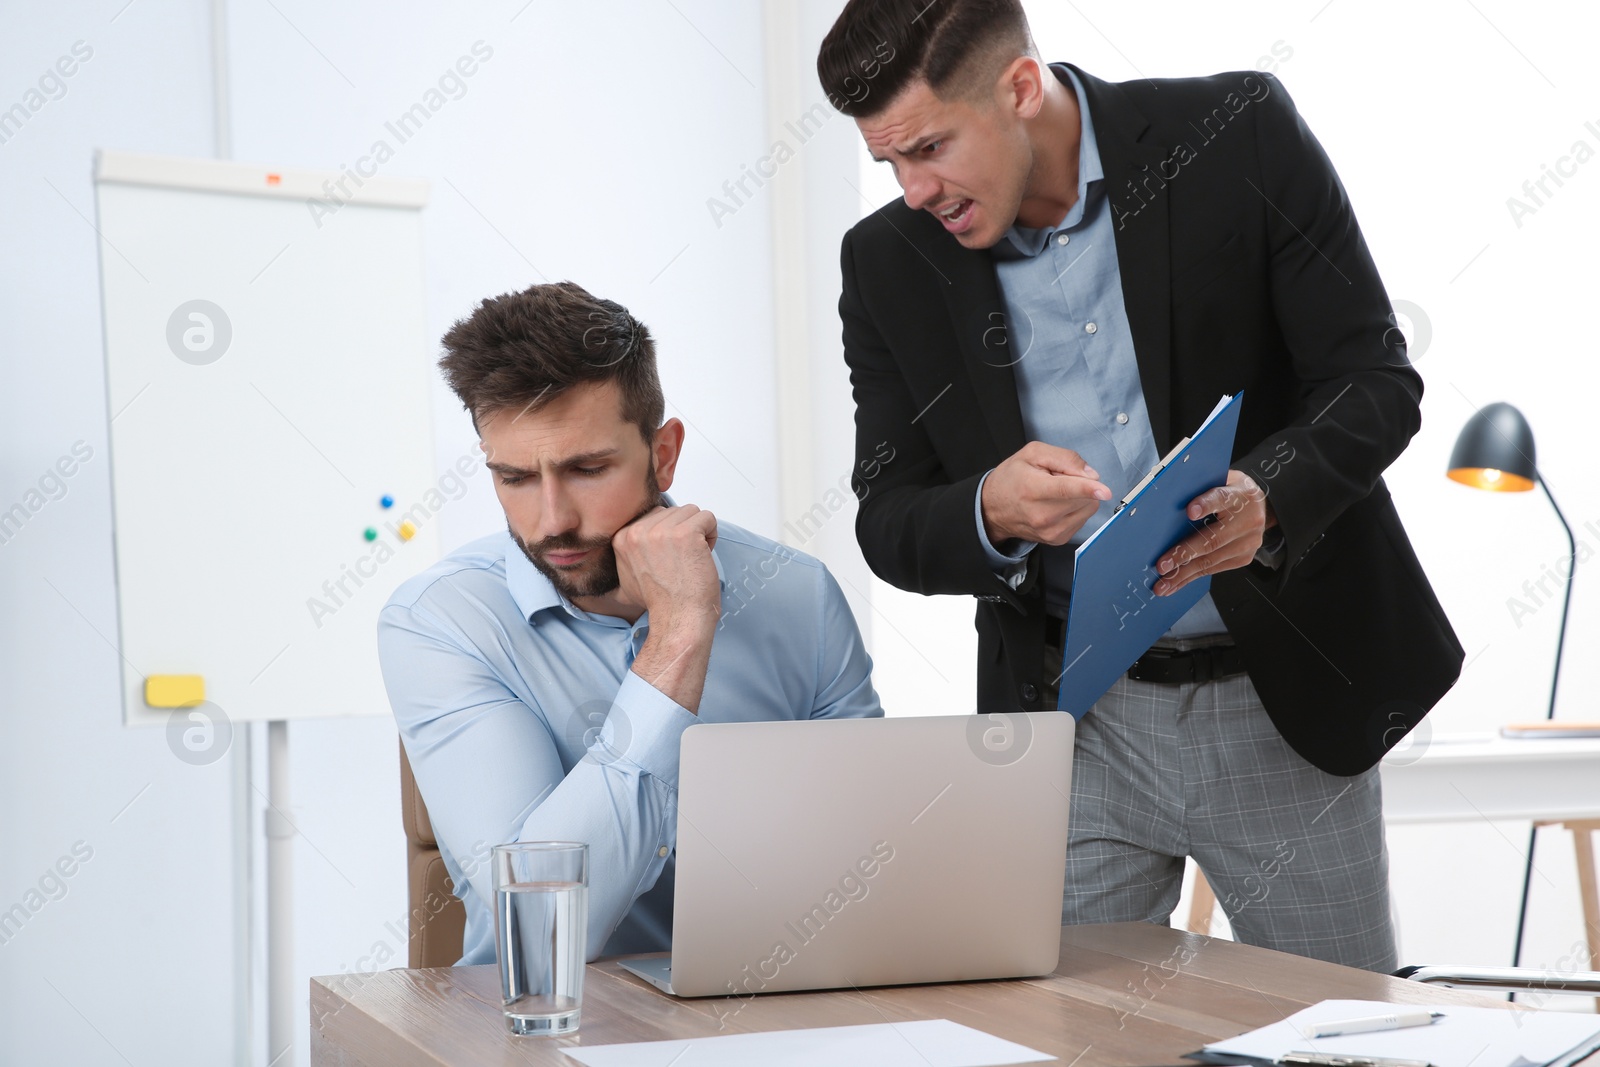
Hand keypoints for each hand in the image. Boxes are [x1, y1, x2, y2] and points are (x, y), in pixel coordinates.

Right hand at [613, 505, 720, 711]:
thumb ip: (626, 561)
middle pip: (674, 511)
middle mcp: (638, 531)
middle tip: (683, 561)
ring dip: (699, 532)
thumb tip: (627, 557)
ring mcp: (662, 531)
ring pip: (692, 511)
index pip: (655, 515)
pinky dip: (712, 535)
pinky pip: (707, 517)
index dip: (669, 536)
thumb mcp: (627, 581)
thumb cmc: (661, 603)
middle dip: (684, 532)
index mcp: (622, 537)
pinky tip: (703, 556)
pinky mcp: (686, 534)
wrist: (678, 619)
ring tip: (693, 558)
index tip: (669, 559)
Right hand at [980, 442, 1112, 546]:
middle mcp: (1042, 515)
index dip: (1088, 489)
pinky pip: (1082, 519)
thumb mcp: (1032, 453)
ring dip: (1079, 497)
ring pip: (1088, 509)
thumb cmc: (1012, 478)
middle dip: (1080, 483)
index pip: (1065, 490)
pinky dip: (1076, 509)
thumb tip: (1090, 474)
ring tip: (1055, 493)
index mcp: (1033, 489)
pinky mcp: (1058, 539)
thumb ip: (1064, 458)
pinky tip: (1057, 505)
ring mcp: (1051, 531)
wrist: (993, 509)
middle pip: (1084, 498)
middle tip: (1058, 479)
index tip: (1104, 491)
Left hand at [1153, 470, 1275, 595]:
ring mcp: (1247, 542)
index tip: (1190, 512)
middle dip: (1184, 554)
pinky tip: (1175, 584)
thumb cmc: (1230, 492)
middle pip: (1213, 539)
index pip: (1222, 498)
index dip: (1206, 505)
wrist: (1259, 506)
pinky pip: (1213, 569)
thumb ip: (1200, 488)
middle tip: (1162, 566)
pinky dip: (1191, 577)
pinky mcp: (1243, 558)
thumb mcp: (1220, 480)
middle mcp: (1248, 521)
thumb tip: (1167, 502)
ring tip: (1162, 584)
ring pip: (1211, 560)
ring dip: (1183, 574)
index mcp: (1240, 495)